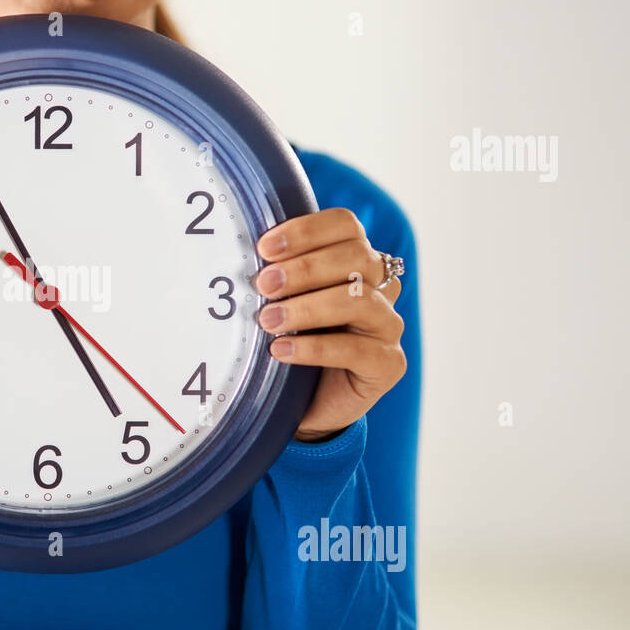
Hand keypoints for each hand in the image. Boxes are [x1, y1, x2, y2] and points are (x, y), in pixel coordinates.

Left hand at [254, 208, 405, 441]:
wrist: (303, 404)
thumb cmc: (291, 342)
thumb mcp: (281, 303)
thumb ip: (276, 277)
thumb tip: (241, 256)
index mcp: (356, 261)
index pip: (346, 226)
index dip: (307, 230)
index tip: (265, 248)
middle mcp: (380, 287)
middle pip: (357, 256)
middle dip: (304, 268)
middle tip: (263, 285)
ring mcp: (388, 325)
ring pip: (360, 299)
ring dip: (308, 307)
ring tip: (268, 322)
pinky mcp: (388, 363)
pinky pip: (357, 349)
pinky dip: (315, 348)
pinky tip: (281, 350)